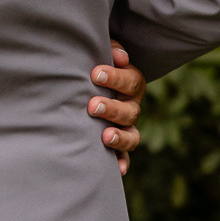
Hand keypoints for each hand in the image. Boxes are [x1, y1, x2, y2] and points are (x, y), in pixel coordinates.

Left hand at [87, 44, 143, 174]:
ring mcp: (126, 127)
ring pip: (132, 135)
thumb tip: (120, 55)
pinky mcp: (118, 144)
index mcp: (131, 83)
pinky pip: (124, 156)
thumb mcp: (99, 54)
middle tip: (92, 106)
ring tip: (105, 136)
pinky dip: (123, 162)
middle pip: (131, 110)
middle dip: (112, 108)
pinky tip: (118, 169)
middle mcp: (131, 106)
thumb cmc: (92, 66)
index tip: (95, 74)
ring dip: (120, 137)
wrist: (87, 85)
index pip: (131, 80)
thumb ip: (110, 50)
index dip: (116, 77)